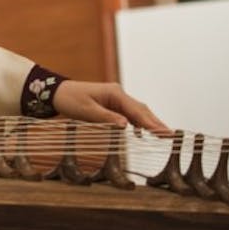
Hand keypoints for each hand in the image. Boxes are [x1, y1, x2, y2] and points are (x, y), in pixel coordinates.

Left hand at [53, 80, 168, 132]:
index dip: (152, 123)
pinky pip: (128, 114)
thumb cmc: (70, 99)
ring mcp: (116, 99)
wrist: (57, 93)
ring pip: (137, 112)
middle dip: (156, 123)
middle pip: (141, 110)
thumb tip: (126, 126)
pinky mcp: (111, 105)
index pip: (137, 110)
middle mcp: (118, 94)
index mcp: (115, 93)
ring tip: (163, 136)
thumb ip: (107, 118)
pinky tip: (142, 133)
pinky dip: (137, 123)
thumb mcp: (87, 110)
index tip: (165, 132)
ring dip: (149, 123)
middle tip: (171, 136)